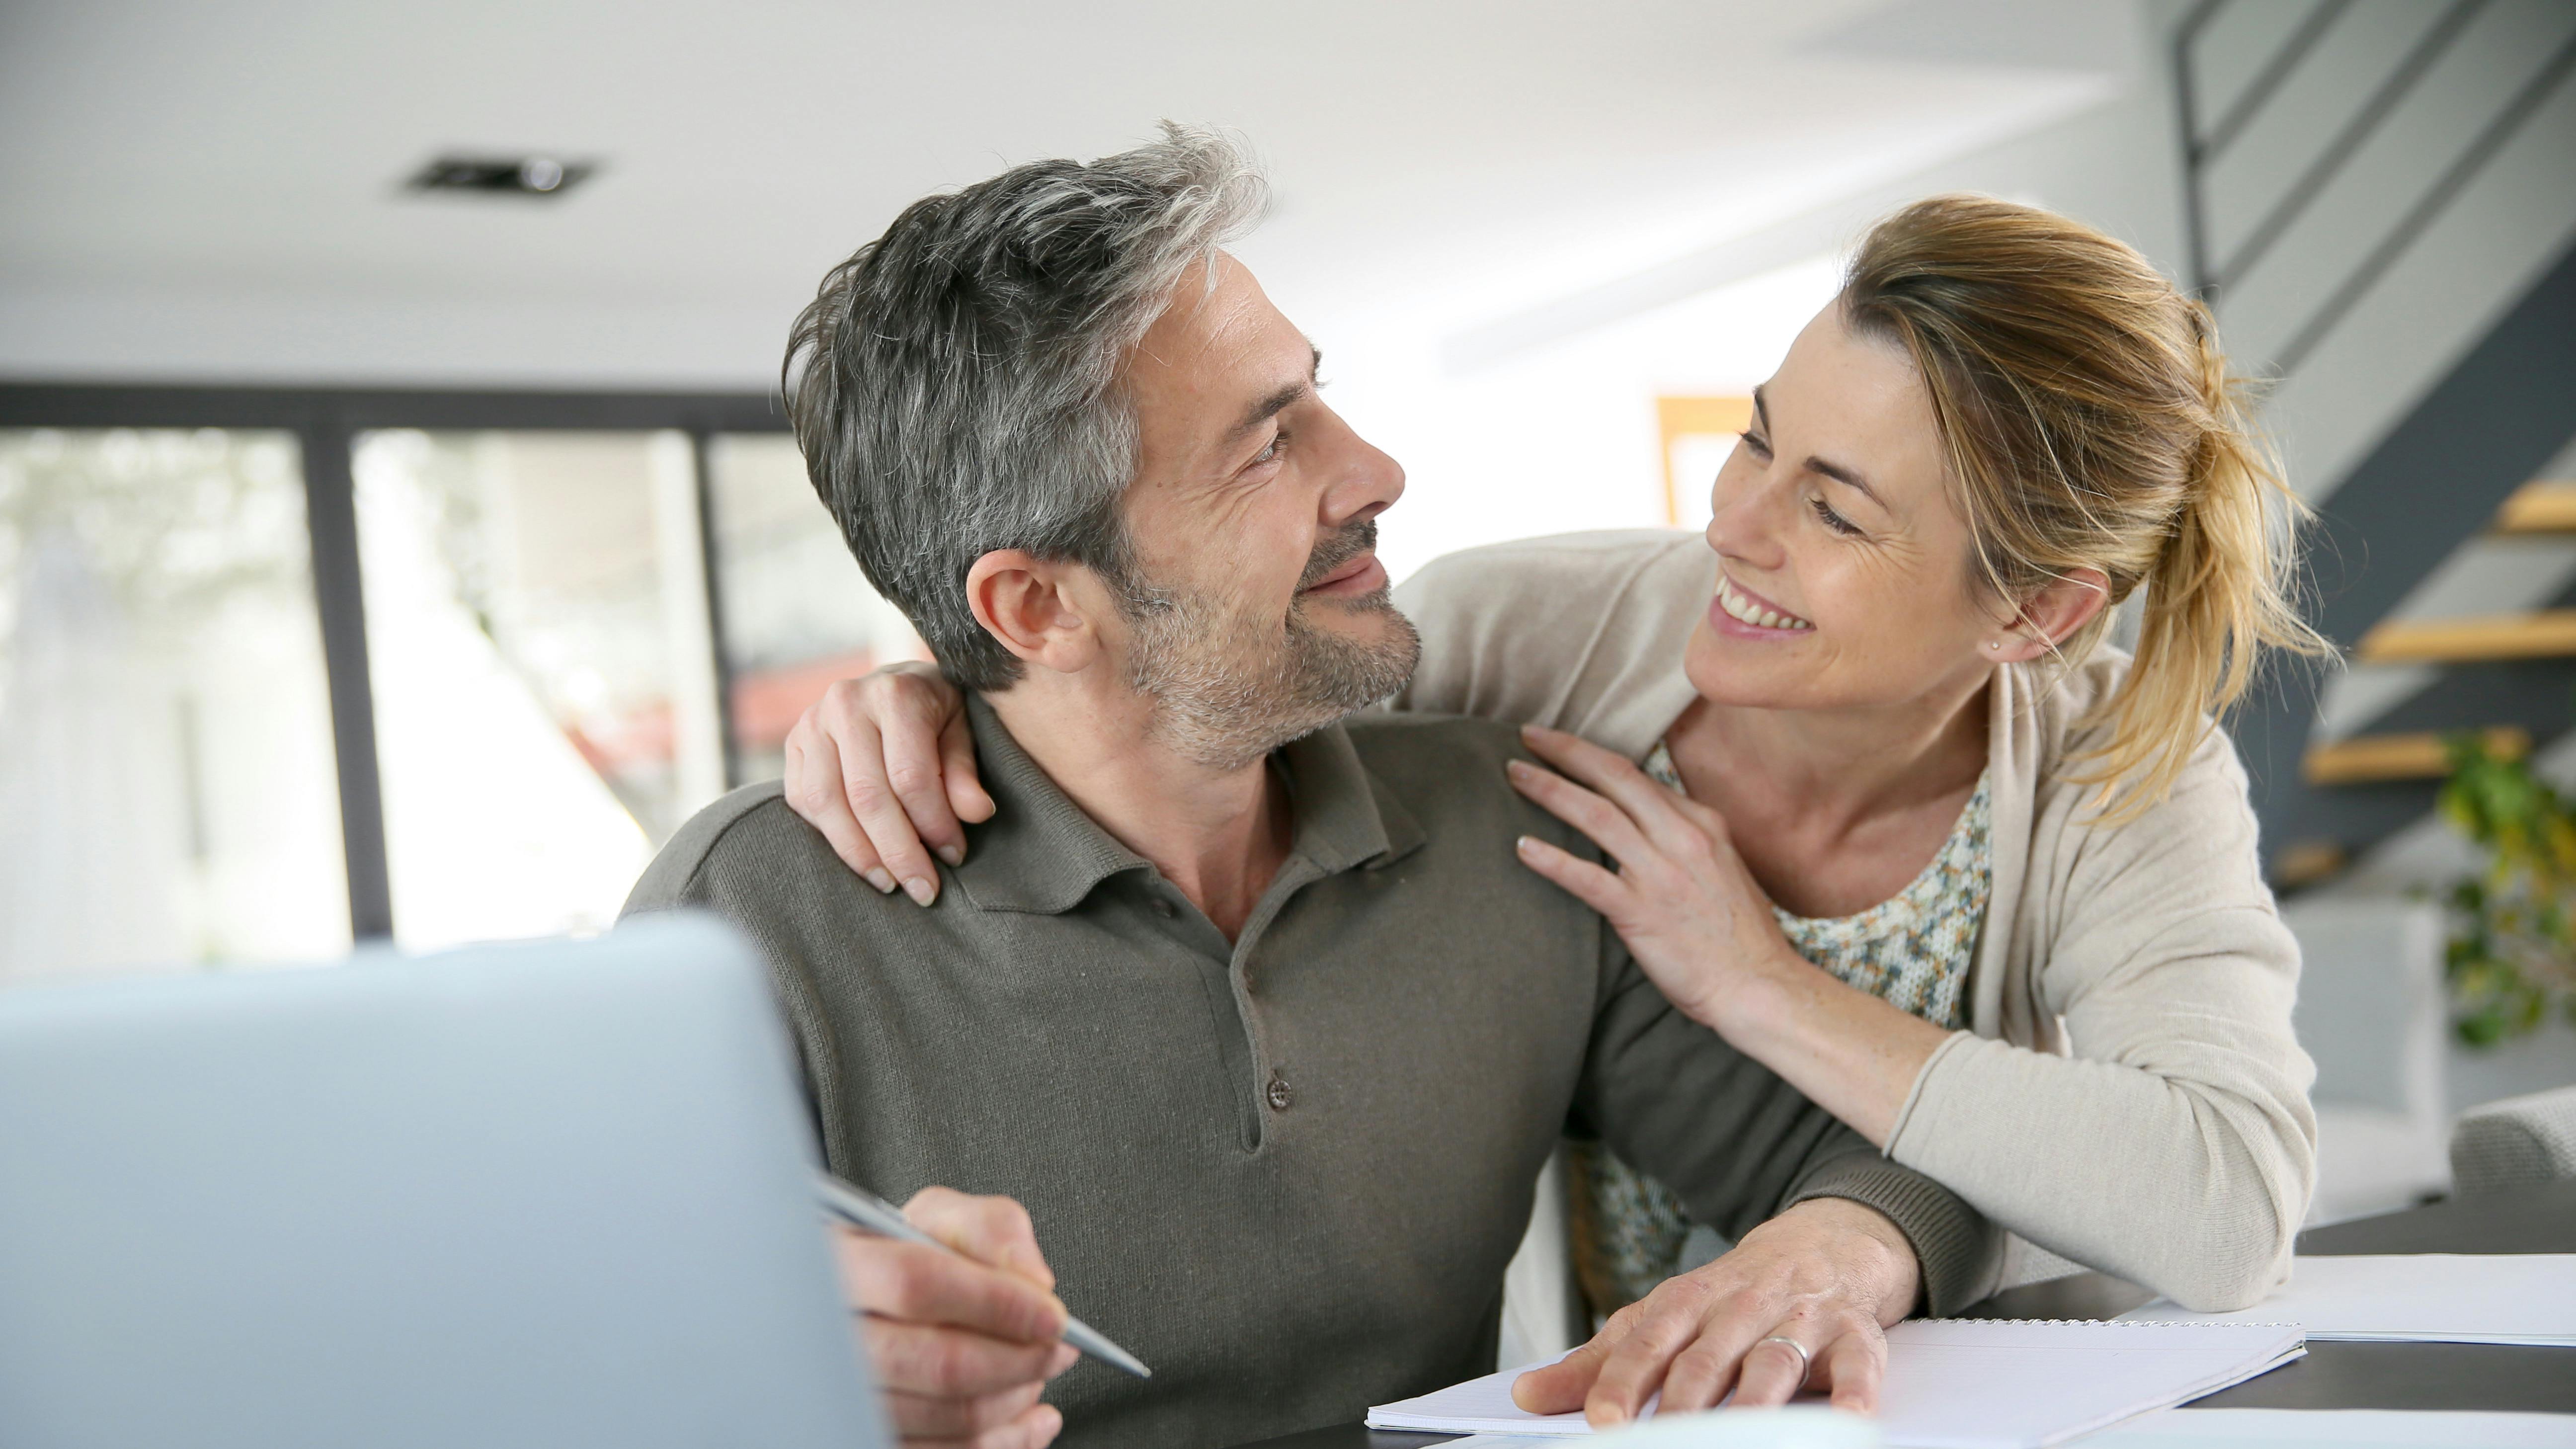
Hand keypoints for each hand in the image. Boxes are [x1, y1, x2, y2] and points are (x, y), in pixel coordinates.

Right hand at [783, 662, 989, 904]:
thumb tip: (976, 813)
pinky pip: (803, 801)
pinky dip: (831, 836)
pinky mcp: (792, 745)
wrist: (893, 684)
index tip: (954, 856)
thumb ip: (964, 773)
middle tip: (923, 889)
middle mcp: (846, 703)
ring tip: (890, 882)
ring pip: (827, 804)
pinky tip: (862, 858)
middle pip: (867, 795)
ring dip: (860, 853)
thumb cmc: (935, 713)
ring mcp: (811, 723)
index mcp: (895, 694)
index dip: (933, 824)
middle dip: (898, 851)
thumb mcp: (962, 732)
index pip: (910, 776)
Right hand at [833, 1186, 1079, 1447]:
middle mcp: (833, 1336)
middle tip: (1058, 1347)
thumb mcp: (943, 1218)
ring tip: (1037, 1371)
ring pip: (948, 1416)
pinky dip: (1006, 1440)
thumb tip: (1033, 1280)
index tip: (1051, 1316)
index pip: (917, 1283)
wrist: (872, 1302)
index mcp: (842, 1264)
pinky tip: (1027, 1417)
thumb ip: (992, 1229)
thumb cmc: (904, 1258)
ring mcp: (845, 1398)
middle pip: (939, 1362)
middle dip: (1019, 1358)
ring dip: (1016, 1398)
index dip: (996, 1302)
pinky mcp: (869, 1438)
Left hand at [1504, 723, 1797, 1030]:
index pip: (1639, 777)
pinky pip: (1588, 878)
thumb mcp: (1722, 869)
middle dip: (1567, 751)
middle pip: (1615, 778)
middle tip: (1528, 735)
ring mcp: (1662, 874)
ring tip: (1515, 774)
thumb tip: (1646, 825)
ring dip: (1551, 790)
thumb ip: (1684, 842)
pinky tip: (1522, 848)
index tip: (1563, 746)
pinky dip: (1552, 860)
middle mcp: (1682, 838)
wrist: (1759, 986)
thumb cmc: (1739, 937)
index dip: (1595, 756)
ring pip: (1597, 816)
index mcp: (1702, 824)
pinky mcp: (1643, 912)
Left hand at [1512, 1197, 1917, 1425]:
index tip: (1602, 1419)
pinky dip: (1856, 1390)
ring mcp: (1798, 1319)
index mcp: (1686, 1303)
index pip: (1646, 1343)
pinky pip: (1858, 1362)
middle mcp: (1739, 1308)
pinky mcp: (1853, 1334)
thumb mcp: (1662, 1318)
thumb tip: (1527, 1395)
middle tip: (1668, 1440)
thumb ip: (1600, 1361)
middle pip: (1707, 1358)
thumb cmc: (1729, 1297)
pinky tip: (1851, 1417)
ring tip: (1743, 1435)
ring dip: (1757, 1401)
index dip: (1622, 1381)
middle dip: (1685, 1401)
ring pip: (1774, 1362)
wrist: (1822, 1243)